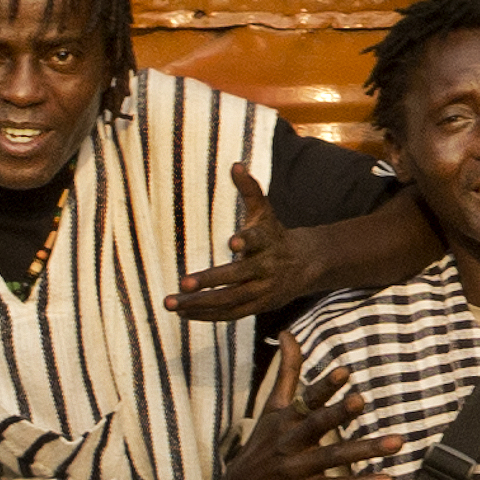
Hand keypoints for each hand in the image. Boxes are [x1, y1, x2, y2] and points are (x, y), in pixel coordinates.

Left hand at [168, 168, 321, 323]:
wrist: (308, 265)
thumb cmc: (275, 234)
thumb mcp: (266, 212)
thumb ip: (250, 190)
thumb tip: (235, 164)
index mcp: (269, 241)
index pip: (258, 239)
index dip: (247, 240)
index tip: (233, 242)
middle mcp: (267, 268)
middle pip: (237, 277)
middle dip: (209, 281)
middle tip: (183, 283)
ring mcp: (263, 291)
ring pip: (229, 300)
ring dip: (199, 304)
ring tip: (171, 303)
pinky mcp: (258, 306)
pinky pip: (230, 314)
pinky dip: (206, 316)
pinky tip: (184, 314)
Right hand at [216, 334, 385, 479]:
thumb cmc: (263, 443)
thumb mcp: (272, 407)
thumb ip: (287, 372)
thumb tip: (287, 332)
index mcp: (285, 418)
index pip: (307, 399)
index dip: (324, 386)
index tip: (344, 371)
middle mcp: (290, 441)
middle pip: (316, 425)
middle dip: (338, 413)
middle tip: (361, 400)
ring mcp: (297, 468)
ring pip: (334, 457)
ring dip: (365, 449)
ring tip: (397, 442)